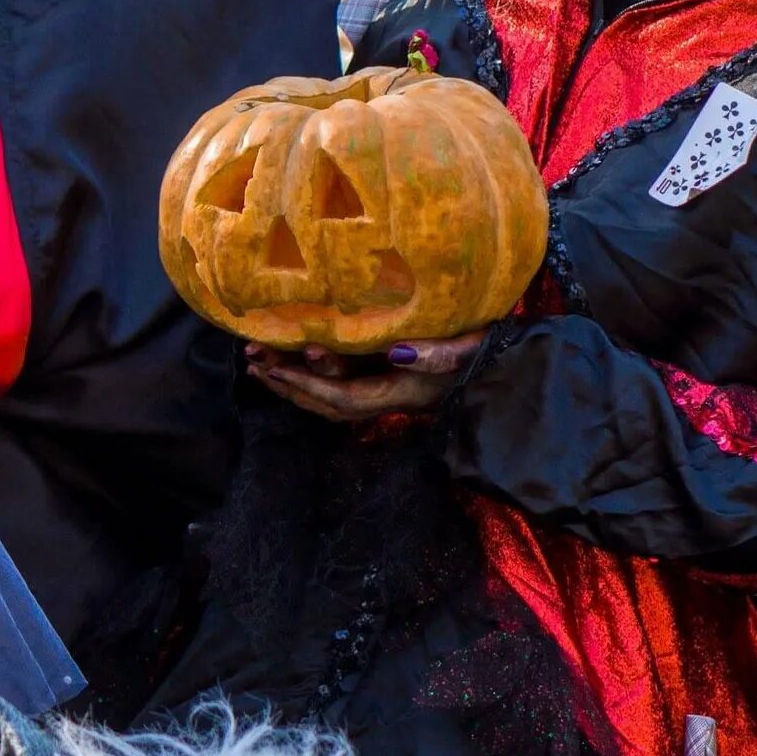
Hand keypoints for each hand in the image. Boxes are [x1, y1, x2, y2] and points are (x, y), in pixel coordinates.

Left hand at [248, 332, 487, 422]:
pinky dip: (312, 376)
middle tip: (254, 363)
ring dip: (293, 383)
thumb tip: (397, 352)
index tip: (277, 371)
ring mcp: (384, 390)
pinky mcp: (384, 378)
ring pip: (329, 396)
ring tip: (259, 362)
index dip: (310, 387)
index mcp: (401, 393)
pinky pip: (340, 383)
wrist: (502, 372)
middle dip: (290, 386)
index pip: (346, 398)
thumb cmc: (487, 356)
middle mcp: (386, 397)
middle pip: (328, 403)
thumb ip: (436, 355)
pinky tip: (292, 359)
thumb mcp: (468, 351)